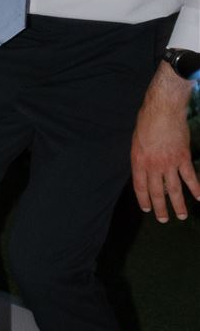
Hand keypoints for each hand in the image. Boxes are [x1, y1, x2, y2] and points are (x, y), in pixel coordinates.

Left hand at [130, 62, 199, 221]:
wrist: (163, 110)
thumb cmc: (147, 122)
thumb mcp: (136, 141)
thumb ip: (141, 158)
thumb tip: (145, 171)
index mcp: (139, 161)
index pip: (140, 187)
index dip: (144, 200)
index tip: (147, 209)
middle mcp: (154, 166)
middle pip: (157, 192)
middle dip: (160, 208)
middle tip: (163, 220)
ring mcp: (170, 163)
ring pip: (175, 189)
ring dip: (178, 204)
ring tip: (182, 216)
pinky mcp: (183, 158)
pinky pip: (190, 177)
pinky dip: (196, 188)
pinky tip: (199, 197)